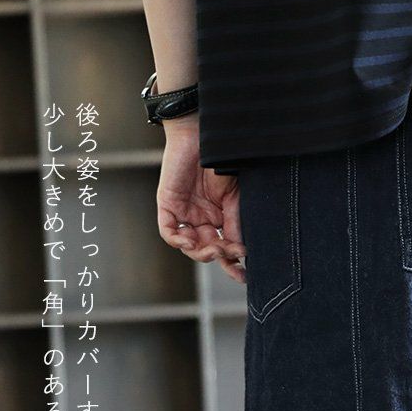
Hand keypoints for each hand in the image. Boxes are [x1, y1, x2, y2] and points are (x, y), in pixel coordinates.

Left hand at [156, 113, 246, 282]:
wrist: (203, 134)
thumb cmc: (222, 161)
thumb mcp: (236, 197)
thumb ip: (236, 222)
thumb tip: (243, 250)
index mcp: (219, 218)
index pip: (225, 247)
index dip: (233, 264)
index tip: (244, 276)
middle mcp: (201, 219)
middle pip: (207, 250)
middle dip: (220, 257)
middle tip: (230, 255)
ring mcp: (184, 213)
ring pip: (189, 246)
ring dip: (202, 252)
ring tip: (216, 248)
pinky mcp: (167, 205)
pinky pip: (170, 233)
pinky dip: (179, 241)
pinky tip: (191, 241)